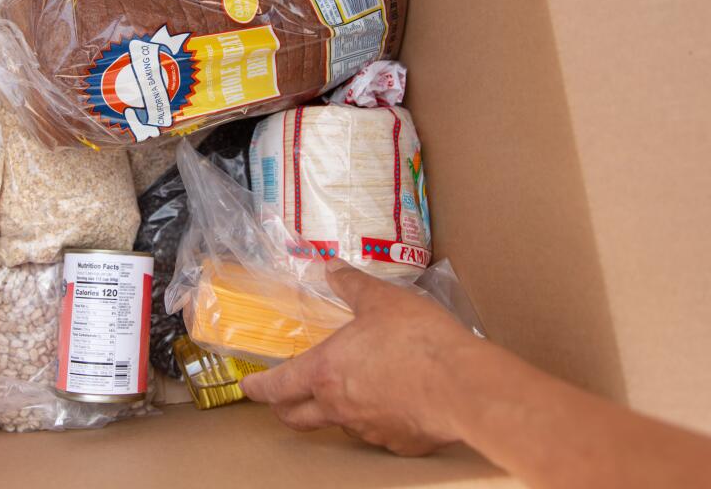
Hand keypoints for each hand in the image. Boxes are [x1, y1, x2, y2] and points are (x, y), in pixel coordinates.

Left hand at [240, 261, 484, 455]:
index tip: (248, 387)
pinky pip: (379, 433)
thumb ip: (352, 284)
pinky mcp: (398, 443)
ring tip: (346, 393)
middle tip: (281, 400)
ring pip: (339, 424)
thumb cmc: (417, 339)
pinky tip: (393, 403)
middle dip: (283, 410)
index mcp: (325, 371)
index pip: (277, 386)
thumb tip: (332, 267)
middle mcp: (339, 406)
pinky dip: (377, 419)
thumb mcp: (381, 300)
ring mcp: (368, 429)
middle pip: (296, 418)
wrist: (462, 386)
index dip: (258, 387)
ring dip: (334, 411)